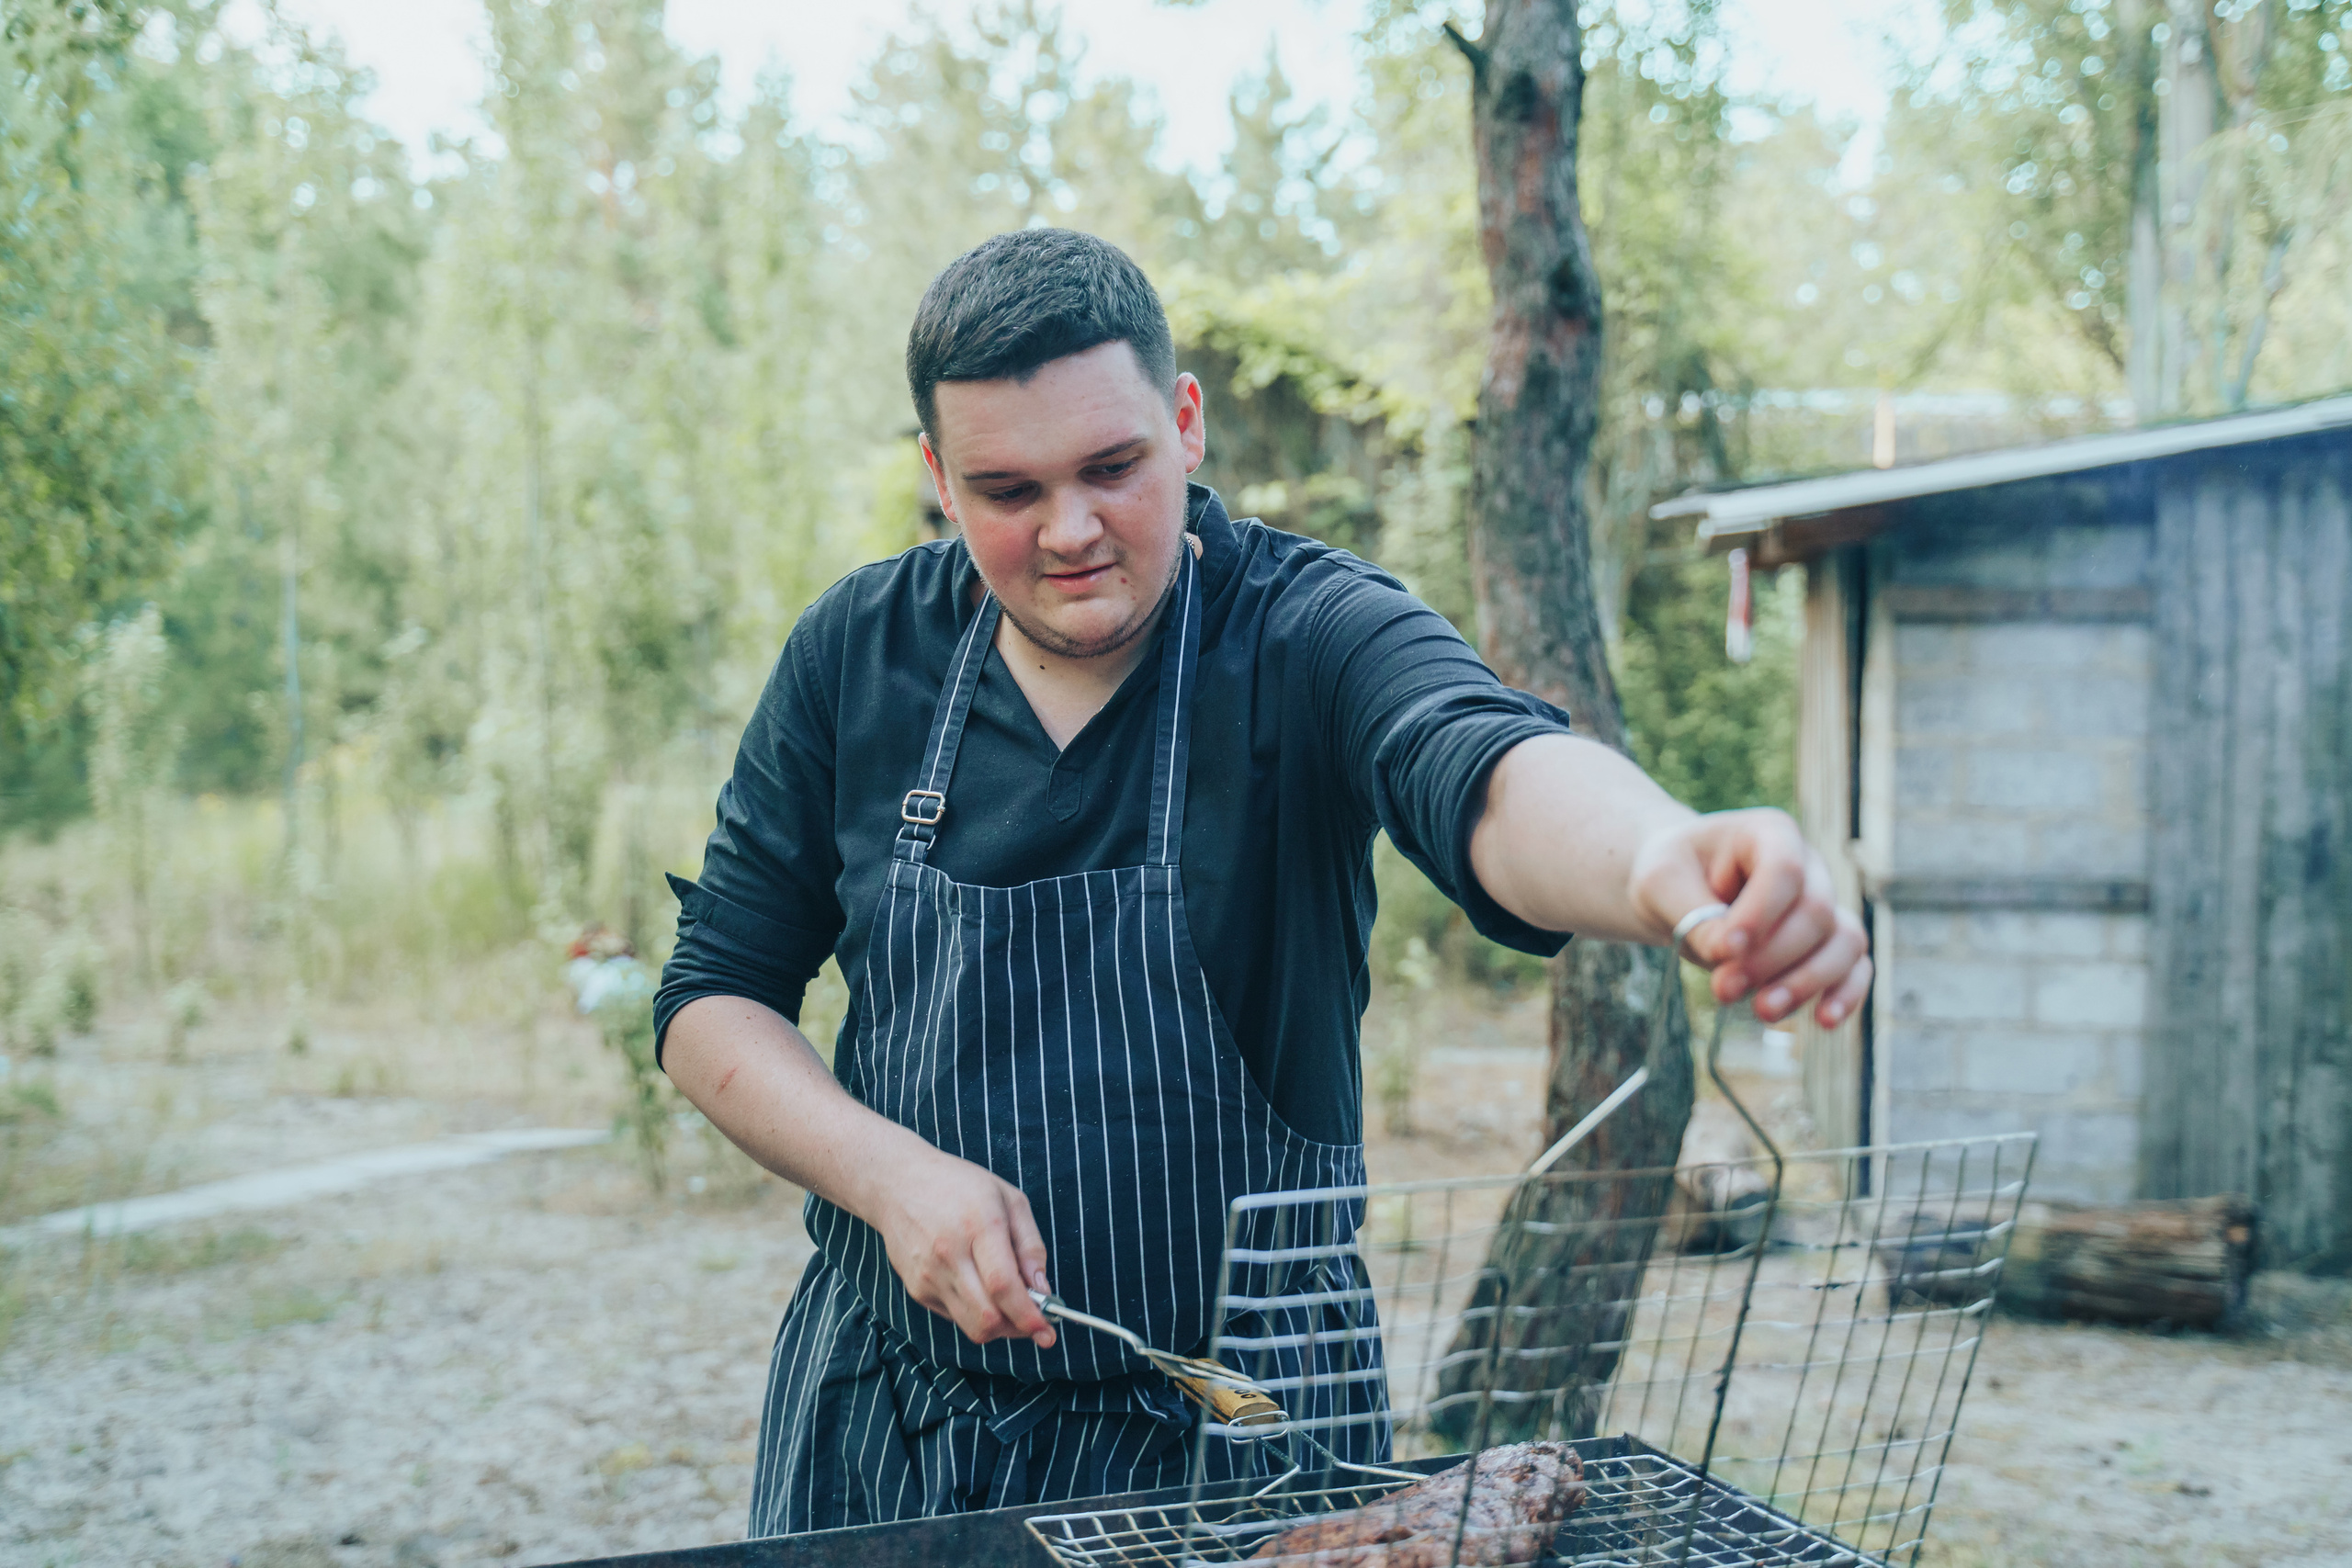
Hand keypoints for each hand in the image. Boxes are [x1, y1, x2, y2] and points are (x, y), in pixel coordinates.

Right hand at [865, 1146, 1057, 1349]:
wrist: (897, 1184)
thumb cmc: (959, 1186)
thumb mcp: (1009, 1199)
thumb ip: (1030, 1245)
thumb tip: (1043, 1289)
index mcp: (978, 1225)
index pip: (1003, 1286)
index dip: (1028, 1316)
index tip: (1047, 1331)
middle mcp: (949, 1254)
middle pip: (987, 1317)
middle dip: (1018, 1329)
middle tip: (1034, 1320)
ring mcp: (929, 1275)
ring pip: (971, 1326)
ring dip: (999, 1327)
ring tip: (1010, 1306)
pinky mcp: (916, 1289)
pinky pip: (955, 1317)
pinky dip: (975, 1314)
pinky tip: (980, 1290)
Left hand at [1627, 808, 1871, 1028]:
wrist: (1677, 893)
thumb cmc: (1671, 877)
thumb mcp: (1662, 886)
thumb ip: (1692, 917)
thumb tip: (1728, 956)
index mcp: (1769, 833)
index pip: (1784, 870)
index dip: (1761, 914)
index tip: (1725, 951)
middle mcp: (1808, 865)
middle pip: (1815, 911)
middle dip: (1771, 958)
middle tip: (1722, 989)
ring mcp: (1824, 902)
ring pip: (1845, 941)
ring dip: (1807, 981)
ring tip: (1762, 1011)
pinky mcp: (1826, 942)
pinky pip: (1855, 966)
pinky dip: (1846, 994)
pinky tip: (1822, 1021)